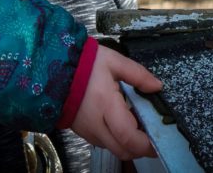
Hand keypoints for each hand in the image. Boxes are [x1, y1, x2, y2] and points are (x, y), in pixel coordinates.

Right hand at [69, 45, 161, 160]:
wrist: (52, 67)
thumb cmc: (84, 63)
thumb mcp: (113, 61)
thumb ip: (137, 74)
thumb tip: (157, 86)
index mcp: (106, 106)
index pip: (128, 137)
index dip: (146, 144)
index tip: (160, 139)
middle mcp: (96, 125)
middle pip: (124, 151)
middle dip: (141, 149)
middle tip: (153, 136)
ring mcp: (87, 131)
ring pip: (114, 150)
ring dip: (128, 145)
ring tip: (137, 128)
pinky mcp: (82, 131)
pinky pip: (103, 143)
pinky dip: (116, 140)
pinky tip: (120, 124)